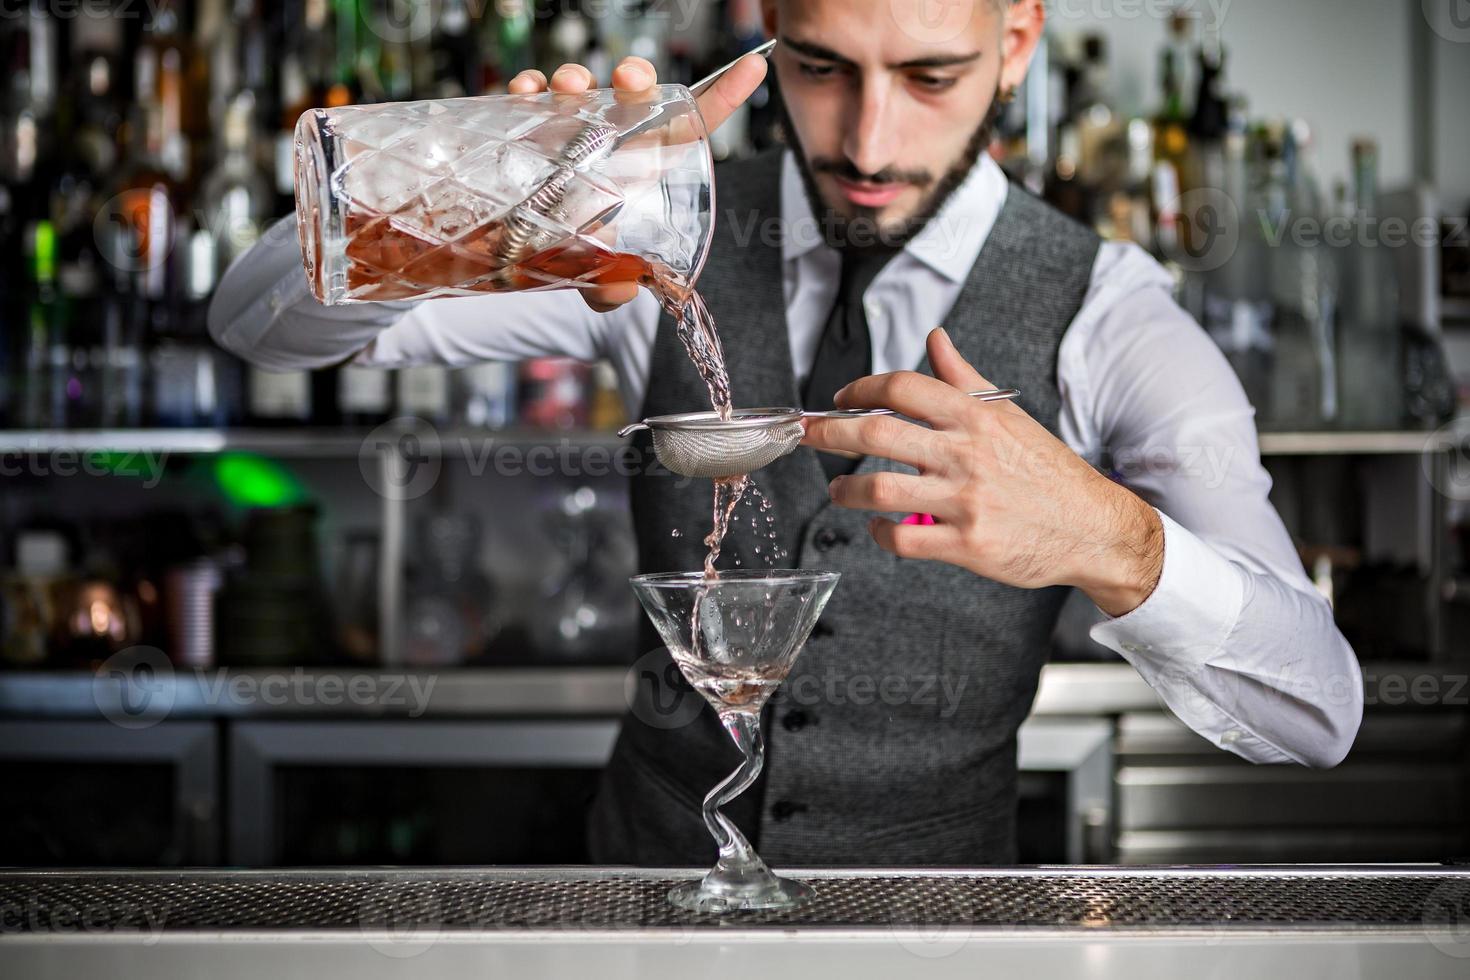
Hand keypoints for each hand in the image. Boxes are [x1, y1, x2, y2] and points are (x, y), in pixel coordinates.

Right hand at [508, 54, 767, 313]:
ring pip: (585, 85)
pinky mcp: (534, 127)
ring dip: (577, 76)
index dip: (726, 94)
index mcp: (648, 163)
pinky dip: (530, 87)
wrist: (531, 255)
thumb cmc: (583, 256)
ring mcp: (574, 127)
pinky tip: (527, 91)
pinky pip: (533, 97)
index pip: (693, 125)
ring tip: (568, 86)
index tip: (753, 66)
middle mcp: (615, 137)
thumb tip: (618, 290)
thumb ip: (615, 287)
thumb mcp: (604, 278)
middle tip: (629, 82)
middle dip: (636, 74)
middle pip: (637, 91)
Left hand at [800, 328, 1164, 616]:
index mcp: (976, 417)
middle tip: (809, 436)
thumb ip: (965, 378)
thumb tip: (936, 339)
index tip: (839, 401)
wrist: (1094, 527)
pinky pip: (903, 539)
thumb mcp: (1010, 416)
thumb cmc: (1048, 471)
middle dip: (829, 432)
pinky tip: (878, 526)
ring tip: (839, 489)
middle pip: (877, 432)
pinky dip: (878, 533)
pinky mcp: (967, 545)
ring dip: (846, 489)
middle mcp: (967, 454)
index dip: (860, 390)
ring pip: (879, 489)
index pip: (904, 387)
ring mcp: (966, 501)